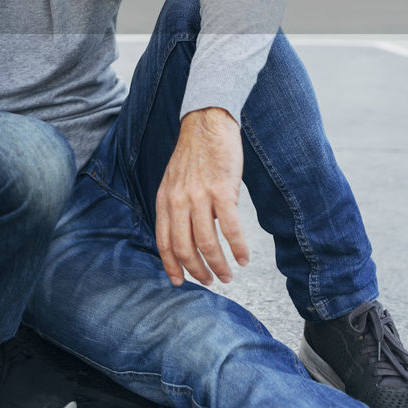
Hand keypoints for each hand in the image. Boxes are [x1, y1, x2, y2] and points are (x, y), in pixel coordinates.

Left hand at [154, 107, 249, 285]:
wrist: (207, 125)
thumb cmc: (194, 155)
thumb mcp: (174, 182)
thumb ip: (178, 209)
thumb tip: (195, 238)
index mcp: (165, 200)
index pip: (164, 242)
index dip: (171, 266)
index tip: (180, 282)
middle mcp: (178, 201)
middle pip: (184, 248)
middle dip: (198, 271)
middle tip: (211, 281)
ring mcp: (199, 196)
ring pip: (207, 243)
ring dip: (219, 265)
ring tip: (228, 274)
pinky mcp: (222, 191)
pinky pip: (231, 229)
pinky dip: (238, 248)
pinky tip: (243, 258)